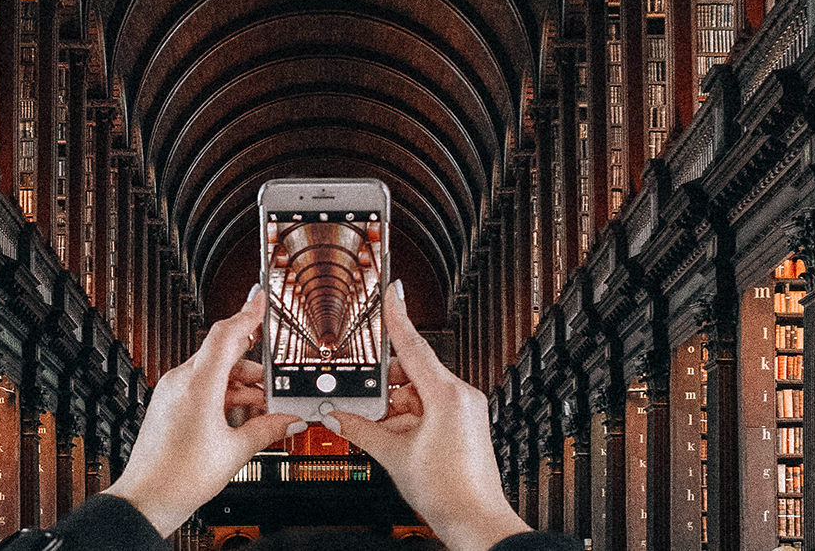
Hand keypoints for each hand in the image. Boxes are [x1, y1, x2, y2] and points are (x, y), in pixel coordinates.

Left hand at [106, 287, 301, 535]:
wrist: (146, 499)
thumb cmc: (180, 477)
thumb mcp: (234, 452)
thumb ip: (267, 430)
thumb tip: (289, 421)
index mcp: (198, 384)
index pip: (226, 334)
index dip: (246, 313)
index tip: (259, 298)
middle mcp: (182, 380)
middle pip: (224, 354)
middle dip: (252, 366)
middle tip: (274, 384)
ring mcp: (173, 390)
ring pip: (214, 371)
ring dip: (240, 383)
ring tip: (260, 408)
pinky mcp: (169, 402)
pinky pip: (201, 385)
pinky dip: (223, 393)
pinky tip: (240, 415)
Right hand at [325, 281, 528, 550]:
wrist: (476, 523)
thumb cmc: (448, 492)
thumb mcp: (394, 456)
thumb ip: (362, 430)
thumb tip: (338, 417)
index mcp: (447, 394)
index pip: (414, 345)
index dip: (397, 317)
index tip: (391, 291)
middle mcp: (460, 396)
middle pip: (413, 371)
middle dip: (386, 383)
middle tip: (362, 390)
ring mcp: (465, 410)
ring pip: (420, 393)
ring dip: (396, 404)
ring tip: (375, 423)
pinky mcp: (465, 424)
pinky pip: (430, 408)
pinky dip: (409, 416)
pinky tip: (392, 433)